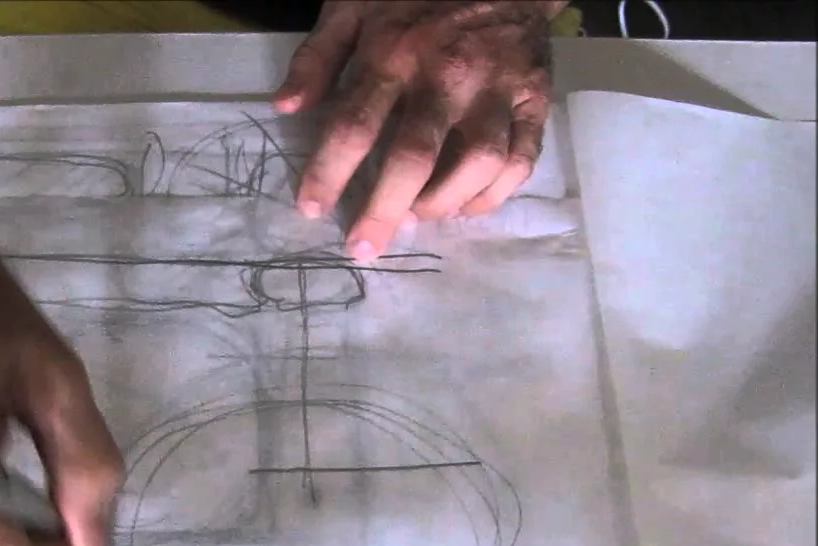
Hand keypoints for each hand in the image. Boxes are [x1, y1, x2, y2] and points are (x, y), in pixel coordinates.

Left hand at [274, 1, 561, 260]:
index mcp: (394, 53)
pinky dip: (492, 195)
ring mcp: (497, 90)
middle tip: (363, 247)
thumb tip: (285, 106)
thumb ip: (317, 57)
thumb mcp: (353, 4)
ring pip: (477, 163)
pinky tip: (464, 206)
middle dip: (383, 210)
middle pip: (414, 156)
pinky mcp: (534, 100)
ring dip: (442, 203)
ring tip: (415, 218)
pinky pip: (520, 160)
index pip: (354, 124)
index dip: (329, 173)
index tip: (310, 208)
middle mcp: (447, 76)